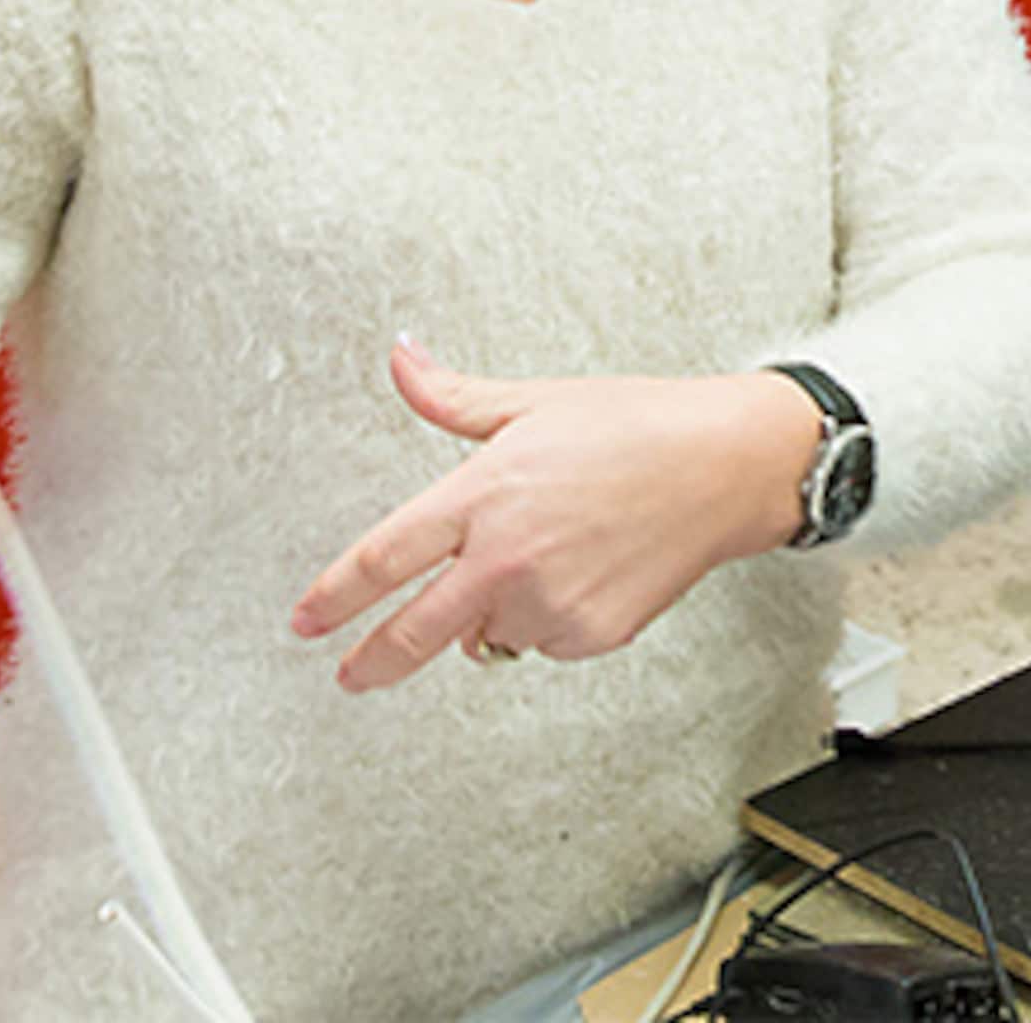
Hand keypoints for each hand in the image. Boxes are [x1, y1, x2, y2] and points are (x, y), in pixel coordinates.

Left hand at [291, 338, 820, 691]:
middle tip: (350, 672)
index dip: (335, 596)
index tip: (307, 620)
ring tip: (546, 552)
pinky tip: (583, 569)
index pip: (383, 558)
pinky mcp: (589, 634)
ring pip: (486, 633)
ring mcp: (549, 603)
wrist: (723, 464)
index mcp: (483, 494)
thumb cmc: (636, 423)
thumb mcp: (534, 399)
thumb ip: (451, 394)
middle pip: (411, 632)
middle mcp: (507, 557)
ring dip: (491, 611)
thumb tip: (400, 357)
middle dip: (371, 660)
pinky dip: (547, 617)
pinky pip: (542, 640)